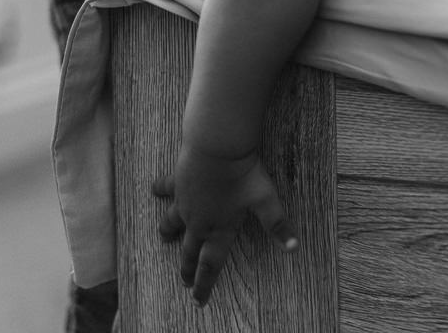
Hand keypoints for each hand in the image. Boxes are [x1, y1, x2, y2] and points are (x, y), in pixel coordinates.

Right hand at [152, 144, 296, 305]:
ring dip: (168, 232)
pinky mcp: (177, 183)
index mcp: (220, 229)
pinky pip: (165, 188)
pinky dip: (160, 190)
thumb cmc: (243, 175)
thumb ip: (278, 225)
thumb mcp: (266, 200)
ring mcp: (184, 202)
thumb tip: (294, 247)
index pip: (211, 264)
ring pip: (171, 223)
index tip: (198, 300)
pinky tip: (154, 189)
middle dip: (187, 268)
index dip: (205, 284)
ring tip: (165, 238)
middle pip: (190, 250)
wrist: (218, 147)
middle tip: (184, 281)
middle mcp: (199, 220)